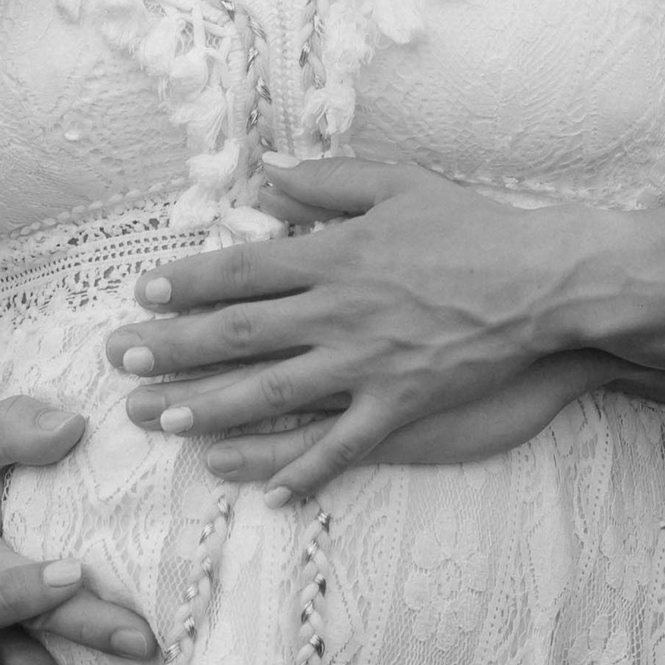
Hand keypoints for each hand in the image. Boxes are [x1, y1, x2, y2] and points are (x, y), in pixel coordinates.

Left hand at [106, 157, 614, 500]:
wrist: (543, 281)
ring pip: (273, 393)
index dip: (186, 282)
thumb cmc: (473, 226)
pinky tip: (267, 493)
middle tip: (120, 361)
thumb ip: (327, 180)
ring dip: (211, 408)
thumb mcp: (399, 184)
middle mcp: (339, 312)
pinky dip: (305, 471)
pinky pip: (343, 445)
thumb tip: (265, 171)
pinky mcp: (401, 405)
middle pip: (239, 333)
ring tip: (162, 420)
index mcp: (336, 255)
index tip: (140, 293)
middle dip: (172, 348)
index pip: (242, 270)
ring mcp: (368, 364)